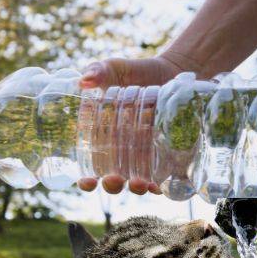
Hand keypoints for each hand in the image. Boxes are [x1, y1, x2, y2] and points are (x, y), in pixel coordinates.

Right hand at [76, 56, 181, 194]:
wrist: (173, 71)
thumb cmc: (136, 72)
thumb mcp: (115, 69)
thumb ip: (98, 72)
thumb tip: (84, 80)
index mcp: (102, 139)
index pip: (89, 167)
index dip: (86, 180)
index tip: (85, 181)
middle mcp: (122, 154)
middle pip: (113, 181)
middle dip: (112, 185)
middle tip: (113, 179)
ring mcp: (145, 157)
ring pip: (138, 183)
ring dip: (136, 188)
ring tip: (139, 184)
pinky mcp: (168, 155)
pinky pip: (164, 177)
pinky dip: (162, 185)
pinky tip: (160, 186)